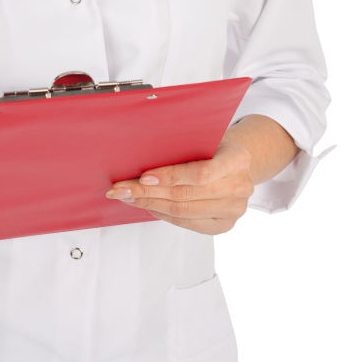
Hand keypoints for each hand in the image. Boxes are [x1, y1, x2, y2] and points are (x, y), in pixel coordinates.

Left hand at [104, 136, 254, 234]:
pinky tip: (148, 205)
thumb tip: (141, 152)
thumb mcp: (205, 137)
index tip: (143, 177)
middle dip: (148, 193)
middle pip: (186, 195)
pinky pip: (187, 223)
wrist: (239, 164)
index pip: (201, 173)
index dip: (170, 176)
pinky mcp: (223, 225)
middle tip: (122, 189)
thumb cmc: (215, 147)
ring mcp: (234, 209)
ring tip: (128, 197)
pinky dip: (163, 214)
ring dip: (150, 204)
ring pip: (183, 212)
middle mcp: (240, 187)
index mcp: (237, 159)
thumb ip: (183, 144)